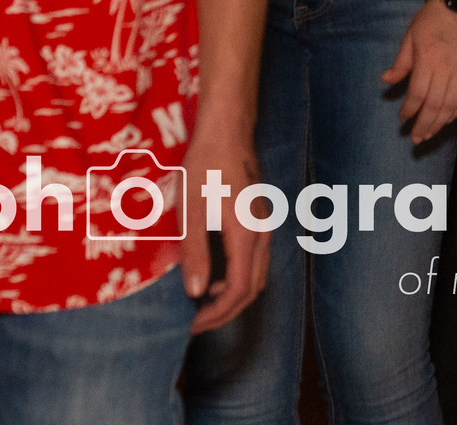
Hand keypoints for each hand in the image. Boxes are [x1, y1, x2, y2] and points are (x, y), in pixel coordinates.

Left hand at [181, 121, 269, 334]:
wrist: (227, 130)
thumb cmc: (205, 167)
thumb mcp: (192, 210)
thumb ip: (195, 253)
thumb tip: (196, 293)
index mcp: (246, 235)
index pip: (238, 289)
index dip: (217, 313)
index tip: (193, 325)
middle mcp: (262, 234)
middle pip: (253, 288)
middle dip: (227, 311)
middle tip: (199, 322)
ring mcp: (265, 225)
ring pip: (258, 274)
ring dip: (234, 296)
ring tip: (204, 304)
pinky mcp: (260, 218)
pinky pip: (256, 260)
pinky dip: (239, 278)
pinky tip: (216, 274)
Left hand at [384, 1, 456, 140]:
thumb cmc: (430, 20)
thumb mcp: (410, 38)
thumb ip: (400, 63)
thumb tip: (385, 81)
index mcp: (427, 60)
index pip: (417, 93)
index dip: (409, 109)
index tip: (402, 118)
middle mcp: (446, 69)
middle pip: (435, 104)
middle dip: (424, 124)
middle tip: (416, 138)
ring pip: (452, 105)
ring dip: (440, 122)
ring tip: (430, 133)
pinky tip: (449, 119)